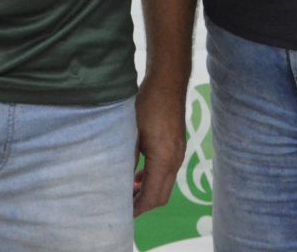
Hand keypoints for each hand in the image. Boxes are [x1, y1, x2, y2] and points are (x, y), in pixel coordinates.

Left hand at [133, 74, 186, 216]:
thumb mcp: (131, 132)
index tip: (121, 213)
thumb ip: (127, 158)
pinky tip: (138, 173)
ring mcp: (178, 154)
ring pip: (165, 184)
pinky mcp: (177, 146)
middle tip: (123, 205)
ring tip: (127, 190)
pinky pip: (167, 172)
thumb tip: (118, 180)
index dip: (137, 208)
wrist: (167, 83)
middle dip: (143, 204)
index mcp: (163, 160)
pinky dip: (153, 178)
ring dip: (148, 191)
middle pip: (161, 196)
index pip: (152, 197)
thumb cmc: (147, 104)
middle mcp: (175, 160)